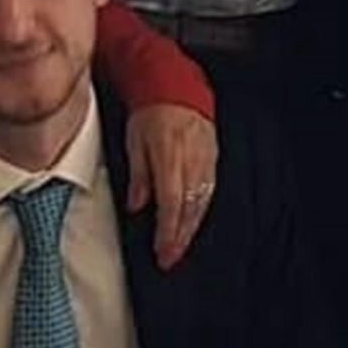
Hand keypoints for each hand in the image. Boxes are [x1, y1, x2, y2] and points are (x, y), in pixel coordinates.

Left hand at [123, 103, 217, 270]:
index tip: (162, 253)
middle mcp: (191, 164)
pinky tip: (194, 221)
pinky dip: (201, 210)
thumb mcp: (135, 141)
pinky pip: (209, 191)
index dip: (167, 233)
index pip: (171, 205)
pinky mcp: (212, 159)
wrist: (176, 86)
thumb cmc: (151, 112)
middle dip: (179, 239)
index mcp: (170, 159)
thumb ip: (139, 176)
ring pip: (201, 204)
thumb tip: (136, 205)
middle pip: (189, 210)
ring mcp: (205, 162)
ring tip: (180, 247)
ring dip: (191, 228)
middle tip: (170, 260)